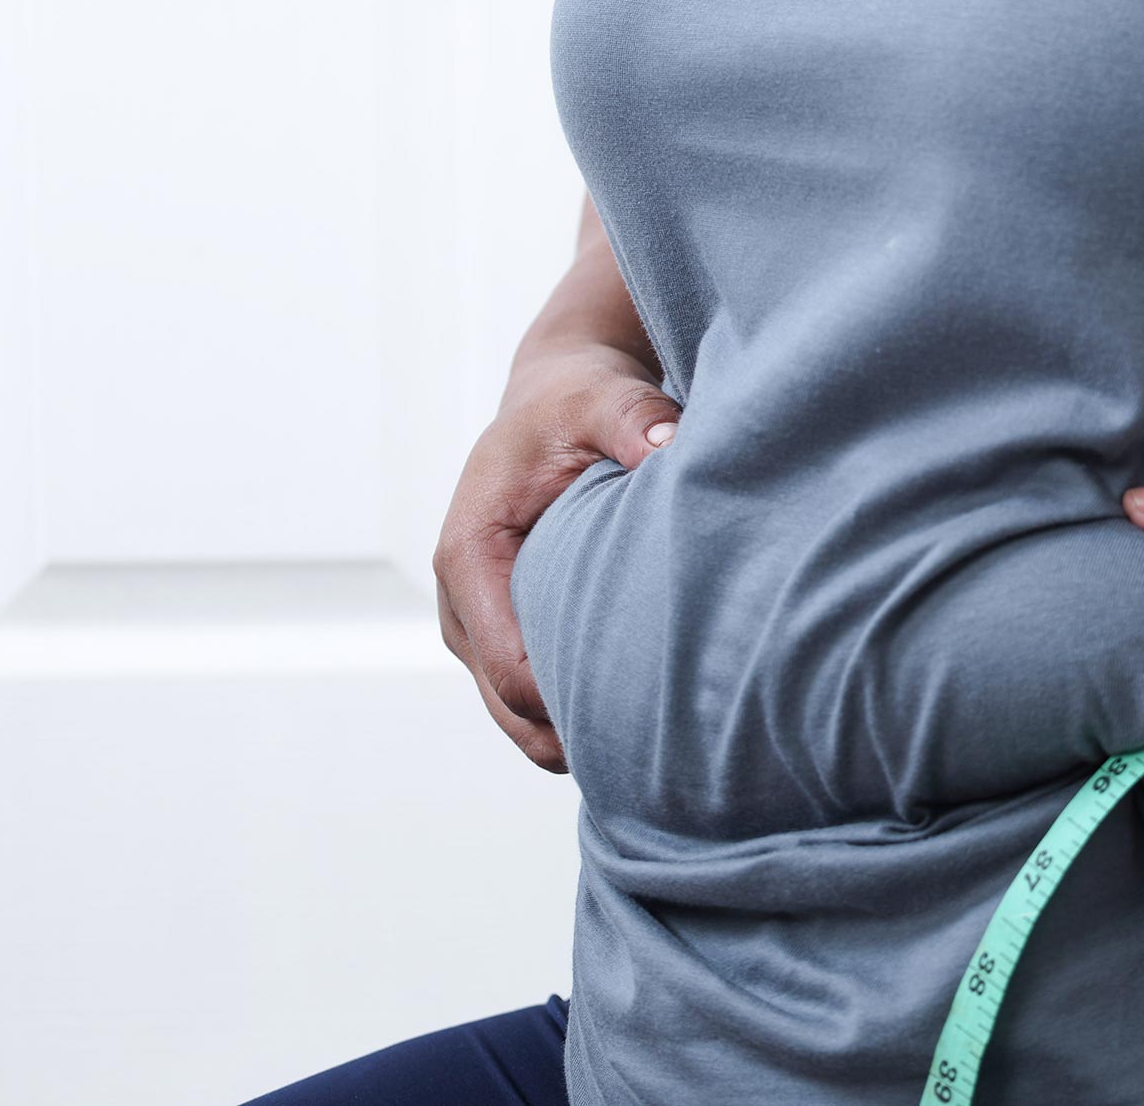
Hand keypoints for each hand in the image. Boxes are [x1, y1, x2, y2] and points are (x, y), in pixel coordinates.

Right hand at [433, 343, 680, 771]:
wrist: (555, 400)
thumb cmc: (571, 402)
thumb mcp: (599, 397)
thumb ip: (632, 419)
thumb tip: (670, 446)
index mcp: (469, 558)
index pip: (515, 674)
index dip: (581, 706)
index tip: (660, 710)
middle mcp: (464, 607)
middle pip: (518, 718)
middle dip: (587, 737)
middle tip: (678, 746)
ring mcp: (483, 629)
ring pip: (527, 723)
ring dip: (586, 733)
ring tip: (670, 735)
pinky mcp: (510, 635)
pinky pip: (542, 704)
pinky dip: (586, 714)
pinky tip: (651, 708)